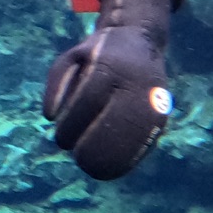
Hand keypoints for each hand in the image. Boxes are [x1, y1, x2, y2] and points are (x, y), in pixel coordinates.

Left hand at [43, 22, 173, 179]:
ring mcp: (153, 97)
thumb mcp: (71, 59)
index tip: (61, 141)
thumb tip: (49, 116)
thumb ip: (56, 84)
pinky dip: (132, 157)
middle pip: (116, 118)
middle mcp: (134, 80)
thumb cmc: (95, 56)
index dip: (73, 126)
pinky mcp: (162, 111)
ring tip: (96, 171)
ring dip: (116, 157)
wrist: (139, 40)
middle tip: (79, 160)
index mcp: (108, 65)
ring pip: (137, 132)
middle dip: (95, 144)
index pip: (88, 100)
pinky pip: (149, 138)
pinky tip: (115, 169)